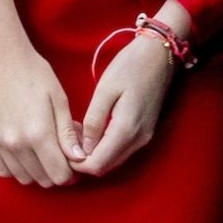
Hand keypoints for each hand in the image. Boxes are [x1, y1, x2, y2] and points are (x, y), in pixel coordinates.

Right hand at [0, 0, 84, 186]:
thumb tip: (79, 159)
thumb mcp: (60, 101)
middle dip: (57, 173)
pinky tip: (26, 154)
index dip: (72, 173)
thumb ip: (68, 134)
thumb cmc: (35, 75)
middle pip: (43, 180)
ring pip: (23, 178)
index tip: (75, 162)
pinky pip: (3, 169)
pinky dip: (17, 168)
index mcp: (38, 134)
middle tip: (63, 155)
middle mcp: (16, 144)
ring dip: (38, 172)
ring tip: (45, 153)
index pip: (59, 175)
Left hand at [77, 29, 178, 178]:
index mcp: (126, 130)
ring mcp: (145, 137)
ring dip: (94, 154)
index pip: (97, 165)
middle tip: (69, 137)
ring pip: (114, 160)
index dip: (77, 163)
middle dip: (84, 160)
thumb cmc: (130, 67)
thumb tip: (82, 149)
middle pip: (106, 167)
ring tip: (79, 132)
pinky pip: (122, 150)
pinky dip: (105, 147)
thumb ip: (93, 122)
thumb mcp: (105, 91)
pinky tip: (94, 130)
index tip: (63, 146)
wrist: (159, 55)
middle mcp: (138, 140)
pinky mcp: (146, 132)